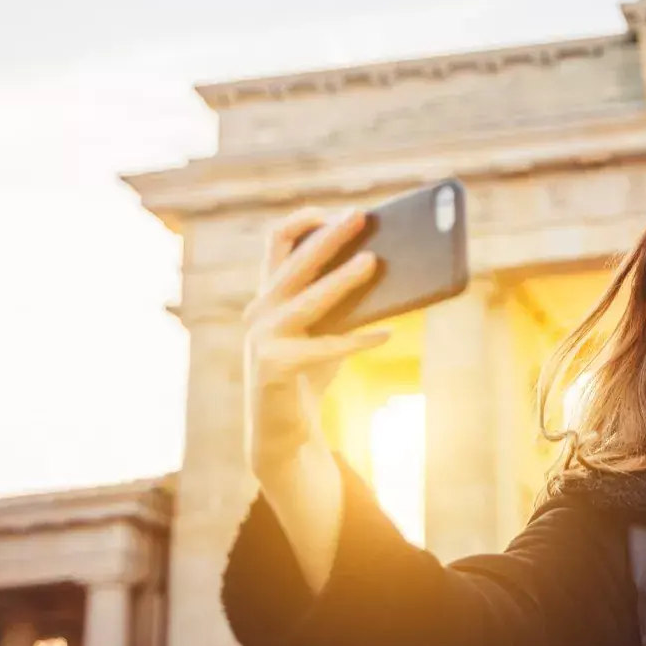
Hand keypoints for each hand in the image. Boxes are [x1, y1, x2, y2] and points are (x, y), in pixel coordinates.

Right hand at [243, 207, 389, 483]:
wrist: (282, 433)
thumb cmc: (309, 372)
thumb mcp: (326, 330)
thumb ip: (344, 302)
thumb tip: (388, 267)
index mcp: (268, 296)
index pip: (277, 242)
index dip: (305, 221)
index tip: (338, 212)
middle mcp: (258, 312)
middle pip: (294, 263)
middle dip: (329, 236)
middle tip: (361, 216)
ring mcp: (261, 340)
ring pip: (306, 300)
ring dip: (341, 279)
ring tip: (374, 262)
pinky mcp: (274, 369)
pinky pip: (324, 348)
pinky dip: (357, 341)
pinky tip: (388, 333)